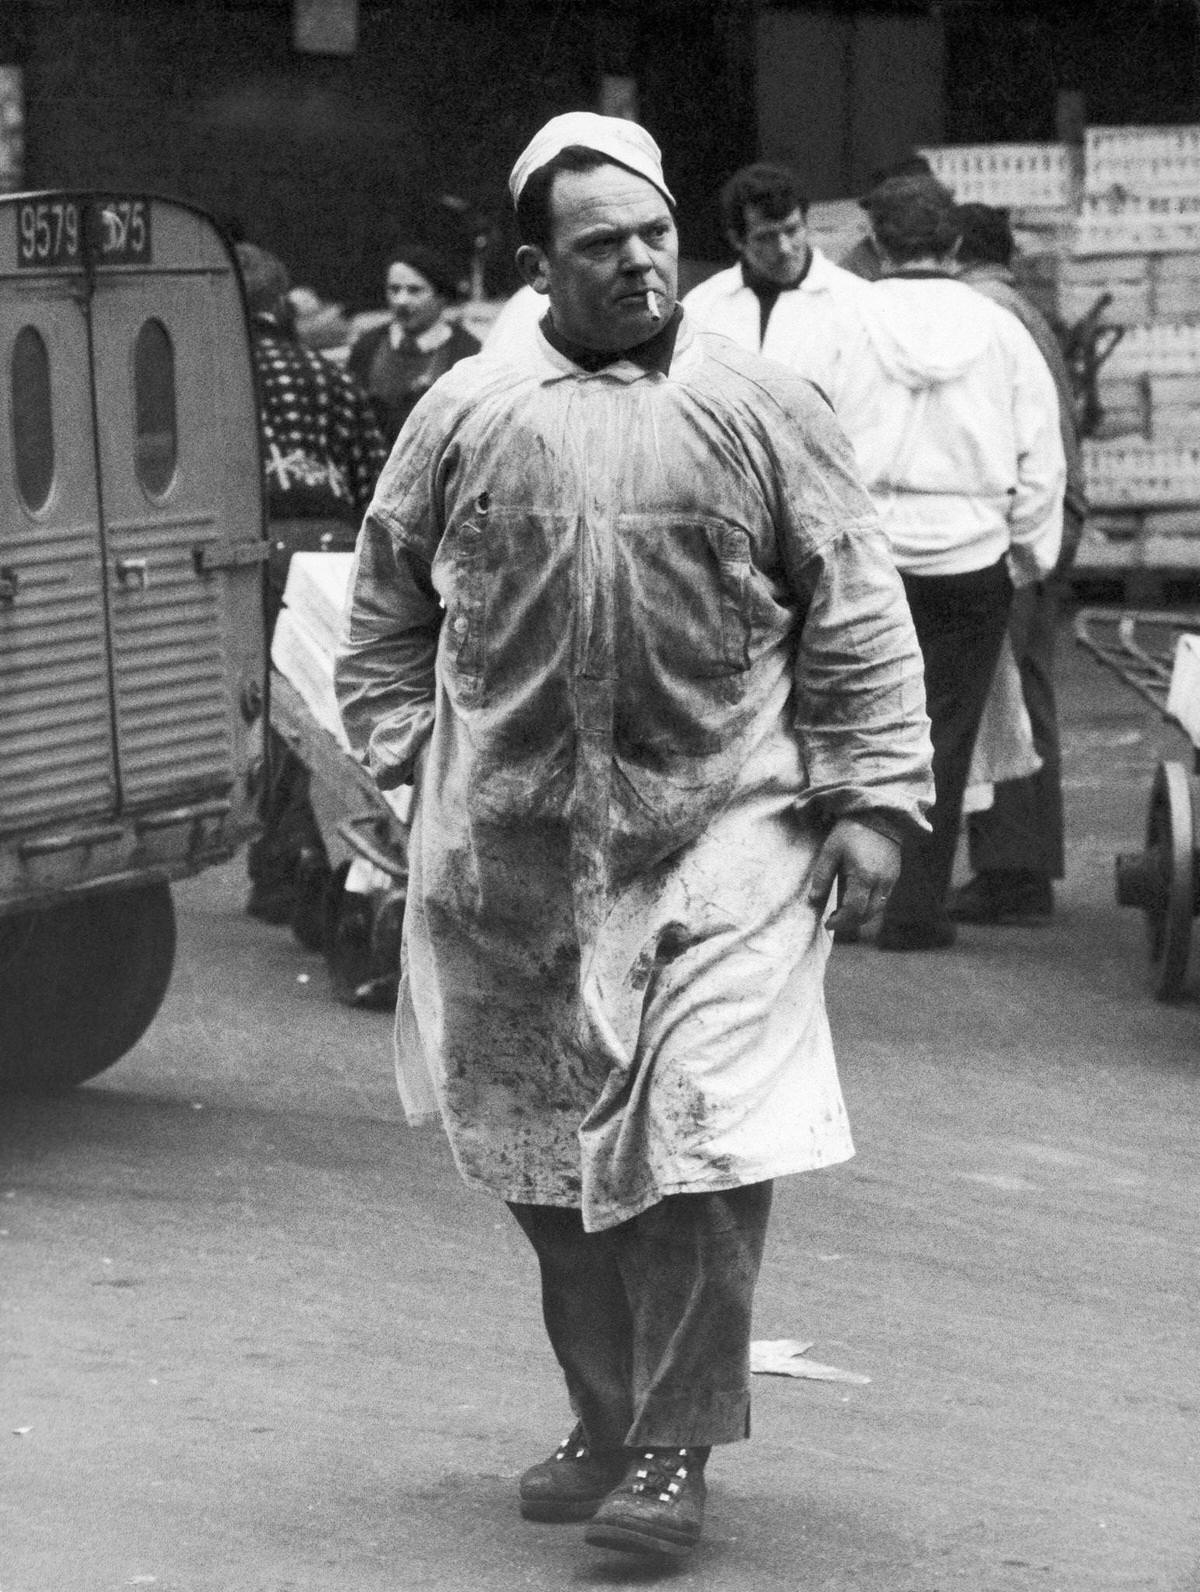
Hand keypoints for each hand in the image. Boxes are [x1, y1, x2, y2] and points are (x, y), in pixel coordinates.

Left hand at [806, 817, 901, 933]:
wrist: (877, 814)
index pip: (854, 910)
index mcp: (864, 876)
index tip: (827, 922)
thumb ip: (822, 877)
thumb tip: (813, 901)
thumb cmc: (850, 831)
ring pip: (877, 909)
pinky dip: (870, 905)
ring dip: (860, 916)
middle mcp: (881, 881)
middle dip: (849, 922)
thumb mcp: (830, 851)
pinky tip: (857, 899)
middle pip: (867, 915)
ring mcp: (891, 879)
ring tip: (843, 912)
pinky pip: (883, 899)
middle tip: (833, 920)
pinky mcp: (895, 875)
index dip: (840, 921)